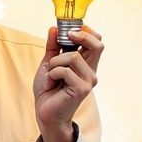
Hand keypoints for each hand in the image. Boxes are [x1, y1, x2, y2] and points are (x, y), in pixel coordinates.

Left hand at [33, 26, 103, 141]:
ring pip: (74, 56)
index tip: (69, 30)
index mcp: (85, 64)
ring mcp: (88, 81)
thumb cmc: (48, 90)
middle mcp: (91, 71)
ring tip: (51, 73)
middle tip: (65, 37)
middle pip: (97, 44)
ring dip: (55, 62)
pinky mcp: (81, 89)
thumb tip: (54, 28)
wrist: (44, 112)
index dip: (86, 31)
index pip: (97, 42)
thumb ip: (53, 47)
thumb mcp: (49, 63)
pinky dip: (53, 73)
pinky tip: (52, 83)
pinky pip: (65, 70)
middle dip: (79, 36)